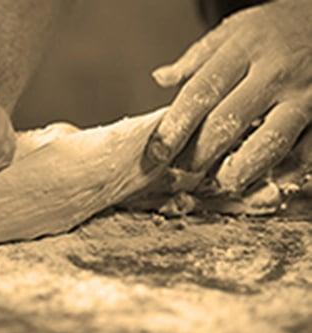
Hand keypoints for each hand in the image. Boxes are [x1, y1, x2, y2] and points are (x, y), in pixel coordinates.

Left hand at [147, 0, 311, 193]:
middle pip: (228, 122)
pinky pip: (305, 150)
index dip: (175, 127)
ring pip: (270, 142)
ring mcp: (305, 95)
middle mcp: (275, 72)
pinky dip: (283, 169)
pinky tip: (263, 178)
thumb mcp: (235, 29)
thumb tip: (161, 78)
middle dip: (199, 154)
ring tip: (221, 183)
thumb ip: (197, 57)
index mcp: (244, 48)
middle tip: (181, 172)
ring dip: (240, 170)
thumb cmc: (279, 27)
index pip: (200, 92)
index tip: (157, 152)